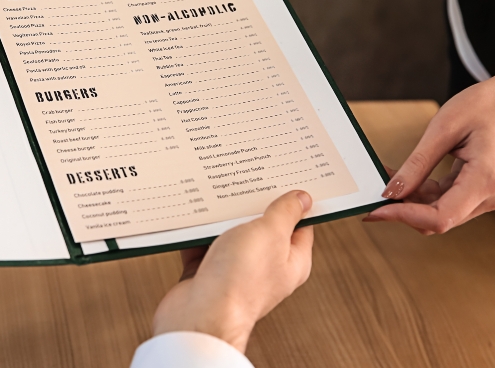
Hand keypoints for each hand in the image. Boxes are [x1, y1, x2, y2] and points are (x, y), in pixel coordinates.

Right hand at [152, 191, 314, 352]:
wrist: (199, 315)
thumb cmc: (240, 281)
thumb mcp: (271, 233)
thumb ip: (286, 213)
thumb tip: (302, 199)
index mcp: (291, 262)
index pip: (300, 225)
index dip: (295, 201)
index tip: (286, 178)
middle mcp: (265, 268)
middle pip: (262, 228)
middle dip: (253, 205)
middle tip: (247, 178)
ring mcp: (235, 272)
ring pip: (229, 235)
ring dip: (221, 218)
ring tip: (215, 193)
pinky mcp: (207, 275)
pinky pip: (202, 247)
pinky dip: (197, 233)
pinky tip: (192, 215)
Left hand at [364, 63, 494, 233]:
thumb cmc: (486, 106)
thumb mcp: (444, 128)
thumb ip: (418, 163)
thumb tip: (391, 191)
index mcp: (486, 180)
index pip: (441, 217)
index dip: (404, 216)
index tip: (375, 210)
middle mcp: (491, 196)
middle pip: (439, 219)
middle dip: (404, 208)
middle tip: (372, 191)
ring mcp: (488, 197)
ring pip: (440, 213)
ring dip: (411, 201)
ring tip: (386, 178)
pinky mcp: (482, 193)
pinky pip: (447, 202)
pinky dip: (423, 194)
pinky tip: (405, 179)